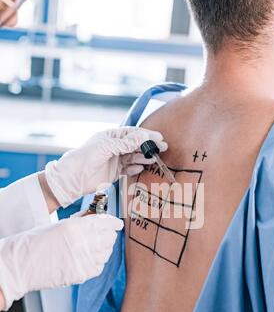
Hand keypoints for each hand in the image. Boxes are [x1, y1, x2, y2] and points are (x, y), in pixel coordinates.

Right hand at [0, 214, 122, 311]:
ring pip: (107, 253)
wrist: (22, 264)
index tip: (118, 224)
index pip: (106, 223)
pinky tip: (88, 259)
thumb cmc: (37, 242)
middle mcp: (82, 243)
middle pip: (110, 238)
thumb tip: (98, 219)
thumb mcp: (60, 225)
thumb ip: (81, 222)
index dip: (114, 223)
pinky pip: (99, 267)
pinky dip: (97, 263)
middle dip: (108, 236)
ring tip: (92, 248)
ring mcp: (83, 260)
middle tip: (104, 235)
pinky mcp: (82, 274)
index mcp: (76, 227)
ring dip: (103, 249)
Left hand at [45, 127, 166, 207]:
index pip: (133, 133)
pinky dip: (136, 168)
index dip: (146, 135)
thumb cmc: (85, 157)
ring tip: (153, 159)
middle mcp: (115, 146)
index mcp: (111, 136)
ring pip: (134, 157)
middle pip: (136, 145)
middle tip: (162, 148)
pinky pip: (129, 168)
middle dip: (149, 146)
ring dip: (144, 157)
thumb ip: (125, 143)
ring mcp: (115, 159)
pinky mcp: (115, 172)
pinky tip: (141, 167)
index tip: (158, 138)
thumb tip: (142, 136)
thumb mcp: (106, 147)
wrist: (74, 177)